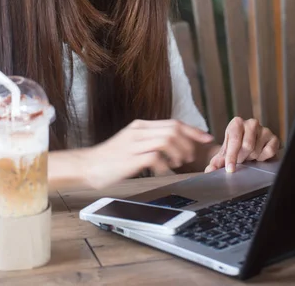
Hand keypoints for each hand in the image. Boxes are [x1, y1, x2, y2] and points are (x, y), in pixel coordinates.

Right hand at [83, 119, 213, 188]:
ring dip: (179, 152)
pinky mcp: (130, 158)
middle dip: (189, 142)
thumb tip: (173, 144)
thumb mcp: (132, 143)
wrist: (88, 165)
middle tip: (191, 156)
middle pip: (173, 128)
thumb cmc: (111, 158)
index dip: (193, 130)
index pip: (174, 122)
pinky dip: (164, 164)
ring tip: (178, 163)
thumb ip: (150, 140)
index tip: (206, 138)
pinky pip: (155, 156)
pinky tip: (164, 171)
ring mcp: (134, 143)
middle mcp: (139, 131)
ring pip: (167, 139)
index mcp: (141, 126)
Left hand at [204, 117, 278, 173]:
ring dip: (252, 158)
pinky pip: (269, 152)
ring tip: (249, 155)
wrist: (249, 144)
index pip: (234, 140)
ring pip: (257, 150)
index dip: (231, 156)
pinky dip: (263, 158)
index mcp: (236, 123)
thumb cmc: (235, 146)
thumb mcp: (224, 152)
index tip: (230, 169)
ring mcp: (264, 129)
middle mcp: (251, 123)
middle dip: (242, 158)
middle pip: (247, 146)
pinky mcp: (274, 138)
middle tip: (240, 160)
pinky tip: (259, 154)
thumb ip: (216, 162)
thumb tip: (210, 170)